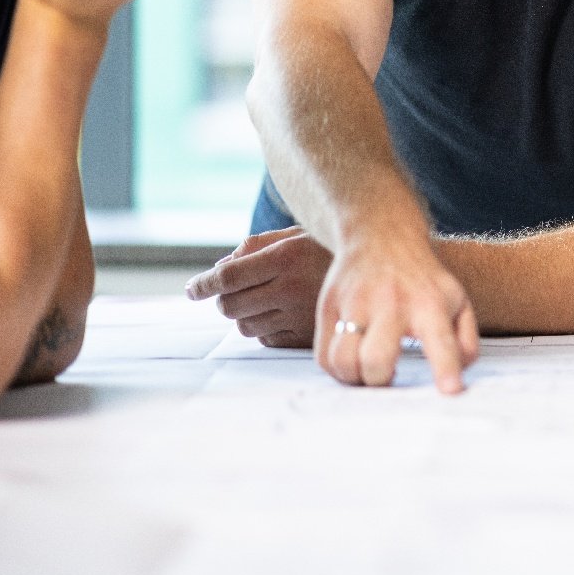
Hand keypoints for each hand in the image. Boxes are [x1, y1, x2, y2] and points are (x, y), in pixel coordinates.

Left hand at [185, 227, 328, 347]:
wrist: (381, 272)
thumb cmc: (331, 249)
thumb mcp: (296, 234)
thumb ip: (255, 246)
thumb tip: (219, 268)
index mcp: (285, 258)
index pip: (227, 277)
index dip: (203, 285)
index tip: (192, 289)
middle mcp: (290, 288)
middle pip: (230, 305)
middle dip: (223, 300)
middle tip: (229, 294)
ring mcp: (299, 315)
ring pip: (245, 326)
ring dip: (243, 315)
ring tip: (260, 302)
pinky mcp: (306, 337)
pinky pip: (266, 340)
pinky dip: (263, 329)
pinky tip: (278, 315)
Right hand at [314, 233, 478, 394]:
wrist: (381, 235)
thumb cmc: (423, 280)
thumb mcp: (457, 300)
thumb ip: (466, 341)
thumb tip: (460, 374)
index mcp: (429, 304)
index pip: (440, 340)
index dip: (445, 369)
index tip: (450, 391)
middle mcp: (390, 303)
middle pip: (376, 359)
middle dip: (380, 381)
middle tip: (389, 376)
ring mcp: (355, 304)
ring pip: (343, 361)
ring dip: (355, 378)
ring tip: (369, 371)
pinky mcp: (329, 306)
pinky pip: (323, 356)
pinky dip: (337, 370)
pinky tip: (353, 362)